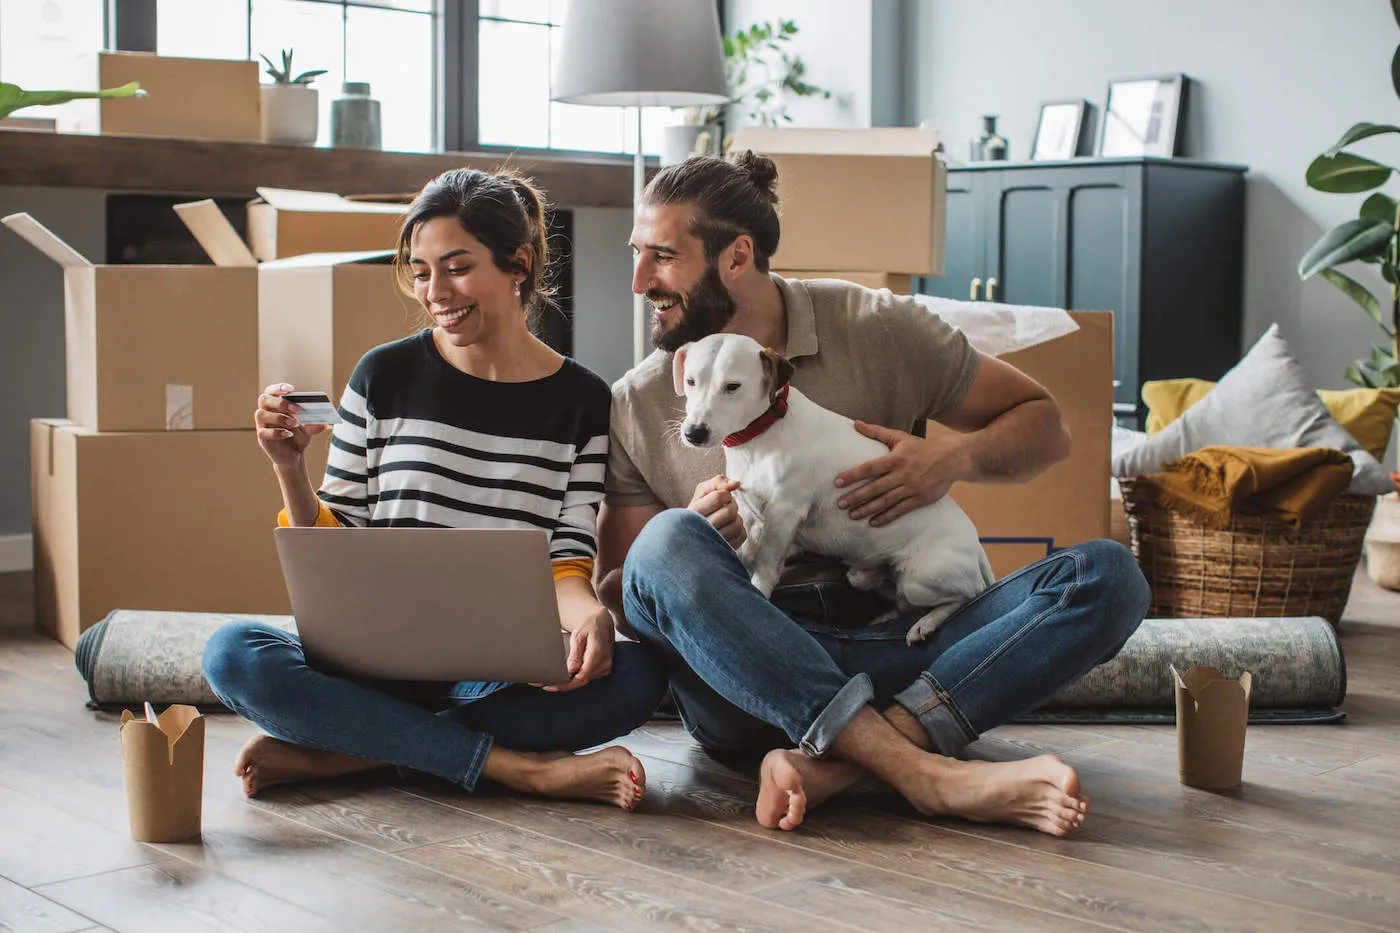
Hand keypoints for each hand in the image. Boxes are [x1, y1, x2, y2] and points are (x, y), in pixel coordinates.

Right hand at [256, 383, 327, 470]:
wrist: (294, 455)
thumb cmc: (299, 436)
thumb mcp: (309, 429)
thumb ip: (314, 424)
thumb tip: (323, 423)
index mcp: (276, 404)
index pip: (271, 390)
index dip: (278, 387)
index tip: (291, 389)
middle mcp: (266, 412)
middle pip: (264, 399)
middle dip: (281, 403)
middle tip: (298, 410)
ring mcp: (262, 425)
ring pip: (261, 414)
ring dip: (280, 417)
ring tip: (295, 424)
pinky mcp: (262, 438)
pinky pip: (263, 432)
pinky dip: (277, 432)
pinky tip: (288, 434)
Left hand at [542, 608, 614, 692]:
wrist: (601, 622)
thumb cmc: (589, 626)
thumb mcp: (578, 636)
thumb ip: (574, 654)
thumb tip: (570, 671)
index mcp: (597, 653)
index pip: (581, 676)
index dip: (565, 684)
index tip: (551, 686)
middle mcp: (604, 662)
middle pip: (581, 681)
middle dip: (563, 685)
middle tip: (546, 685)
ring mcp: (605, 666)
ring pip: (584, 680)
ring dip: (569, 682)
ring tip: (552, 681)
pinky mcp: (603, 668)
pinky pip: (588, 677)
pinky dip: (576, 678)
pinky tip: (565, 677)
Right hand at [687, 474, 745, 549]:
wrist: (688, 538)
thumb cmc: (698, 511)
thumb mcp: (702, 493)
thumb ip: (717, 482)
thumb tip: (736, 483)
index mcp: (693, 512)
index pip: (719, 497)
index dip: (726, 494)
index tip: (722, 497)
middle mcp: (701, 529)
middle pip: (729, 511)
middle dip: (732, 505)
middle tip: (726, 507)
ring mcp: (711, 543)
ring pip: (737, 524)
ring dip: (736, 517)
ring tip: (727, 518)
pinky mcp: (722, 551)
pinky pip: (741, 536)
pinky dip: (739, 529)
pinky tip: (729, 528)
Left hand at [834, 422, 968, 526]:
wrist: (952, 458)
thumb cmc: (922, 447)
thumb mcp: (900, 436)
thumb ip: (876, 432)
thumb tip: (855, 423)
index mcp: (895, 459)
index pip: (869, 468)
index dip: (852, 475)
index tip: (837, 482)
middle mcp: (902, 474)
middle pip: (875, 488)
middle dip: (856, 497)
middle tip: (840, 504)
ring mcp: (911, 488)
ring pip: (885, 501)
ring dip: (867, 509)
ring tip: (852, 516)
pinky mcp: (920, 499)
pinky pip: (900, 510)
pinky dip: (886, 517)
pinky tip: (873, 522)